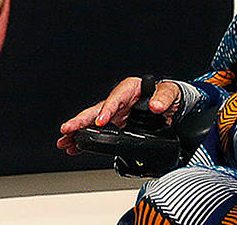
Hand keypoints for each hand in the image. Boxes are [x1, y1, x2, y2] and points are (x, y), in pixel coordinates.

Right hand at [56, 76, 182, 154]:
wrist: (172, 105)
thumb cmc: (168, 95)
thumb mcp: (170, 93)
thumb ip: (164, 98)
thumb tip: (156, 105)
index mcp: (130, 88)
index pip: (116, 98)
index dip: (107, 109)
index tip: (101, 121)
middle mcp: (119, 101)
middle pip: (98, 110)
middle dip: (82, 121)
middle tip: (68, 129)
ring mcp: (116, 114)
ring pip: (93, 122)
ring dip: (78, 132)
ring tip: (64, 142)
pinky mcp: (116, 125)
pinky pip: (98, 132)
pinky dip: (86, 140)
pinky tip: (74, 147)